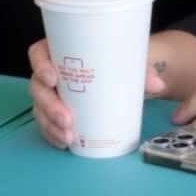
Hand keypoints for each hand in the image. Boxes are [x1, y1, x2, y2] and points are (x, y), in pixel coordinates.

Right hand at [27, 34, 183, 149]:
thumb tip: (158, 85)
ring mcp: (51, 94)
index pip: (38, 53)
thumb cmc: (118, 60)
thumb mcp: (129, 60)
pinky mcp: (55, 112)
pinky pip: (47, 124)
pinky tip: (64, 143)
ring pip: (40, 109)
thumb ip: (142, 70)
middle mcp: (50, 72)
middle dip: (49, 105)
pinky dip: (53, 135)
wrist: (123, 74)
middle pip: (38, 87)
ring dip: (51, 125)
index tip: (53, 78)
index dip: (40, 65)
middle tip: (67, 119)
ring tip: (69, 138)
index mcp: (60, 51)